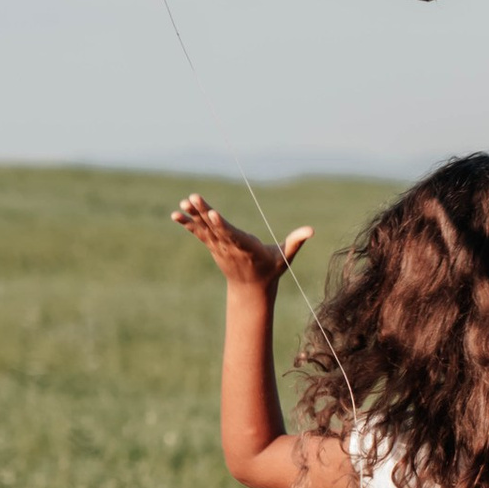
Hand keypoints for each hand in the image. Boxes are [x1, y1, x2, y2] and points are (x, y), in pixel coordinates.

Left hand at [172, 193, 310, 289]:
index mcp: (247, 249)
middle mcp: (230, 248)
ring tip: (183, 202)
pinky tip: (176, 213)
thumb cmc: (270, 269)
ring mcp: (219, 247)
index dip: (222, 226)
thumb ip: (296, 242)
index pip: (233, 236)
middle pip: (215, 228)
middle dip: (204, 213)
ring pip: (204, 229)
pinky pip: (198, 233)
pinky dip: (187, 223)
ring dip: (193, 216)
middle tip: (194, 198)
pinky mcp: (213, 245)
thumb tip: (312, 230)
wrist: (251, 289)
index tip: (213, 215)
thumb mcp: (285, 257)